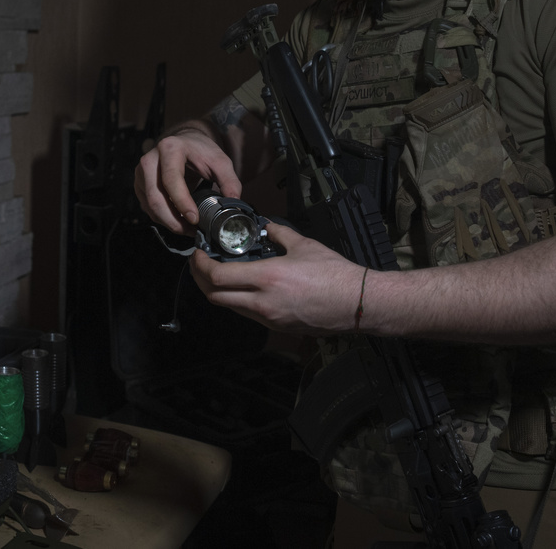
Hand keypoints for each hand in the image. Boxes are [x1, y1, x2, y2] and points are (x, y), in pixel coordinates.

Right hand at [134, 124, 241, 234]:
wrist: (184, 142)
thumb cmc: (201, 151)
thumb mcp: (220, 161)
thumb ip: (229, 181)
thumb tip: (233, 204)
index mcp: (170, 149)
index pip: (171, 180)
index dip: (182, 202)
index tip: (195, 219)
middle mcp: (150, 160)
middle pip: (155, 197)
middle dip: (174, 220)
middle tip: (192, 231)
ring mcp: (141, 173)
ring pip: (150, 206)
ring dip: (169, 222)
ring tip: (189, 229)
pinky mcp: (139, 184)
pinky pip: (148, 208)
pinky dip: (163, 219)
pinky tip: (178, 221)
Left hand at [188, 221, 368, 334]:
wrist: (357, 303)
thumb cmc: (334, 274)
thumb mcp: (303, 245)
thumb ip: (278, 234)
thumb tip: (266, 228)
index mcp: (267, 278)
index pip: (217, 276)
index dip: (200, 265)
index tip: (198, 254)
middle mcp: (262, 302)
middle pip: (215, 296)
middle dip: (200, 280)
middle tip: (199, 265)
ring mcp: (269, 318)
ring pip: (229, 307)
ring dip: (218, 291)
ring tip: (218, 274)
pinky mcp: (277, 326)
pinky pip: (247, 314)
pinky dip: (237, 300)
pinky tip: (242, 287)